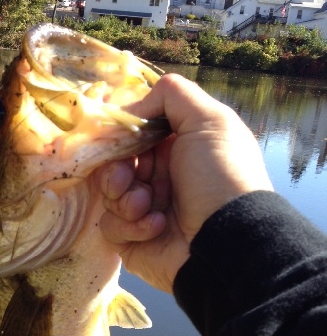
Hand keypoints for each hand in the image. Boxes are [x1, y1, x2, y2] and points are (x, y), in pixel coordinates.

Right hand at [98, 73, 272, 292]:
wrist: (227, 240)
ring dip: (124, 196)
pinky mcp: (132, 240)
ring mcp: (144, 209)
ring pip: (108, 194)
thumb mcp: (209, 120)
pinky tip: (157, 226)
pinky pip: (111, 226)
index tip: (116, 138)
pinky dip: (131, 225)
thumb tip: (131, 106)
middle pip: (114, 162)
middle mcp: (160, 176)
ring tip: (147, 204)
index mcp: (176, 147)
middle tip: (127, 177)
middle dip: (117, 168)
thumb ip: (171, 95)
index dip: (121, 135)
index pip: (133, 133)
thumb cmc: (221, 177)